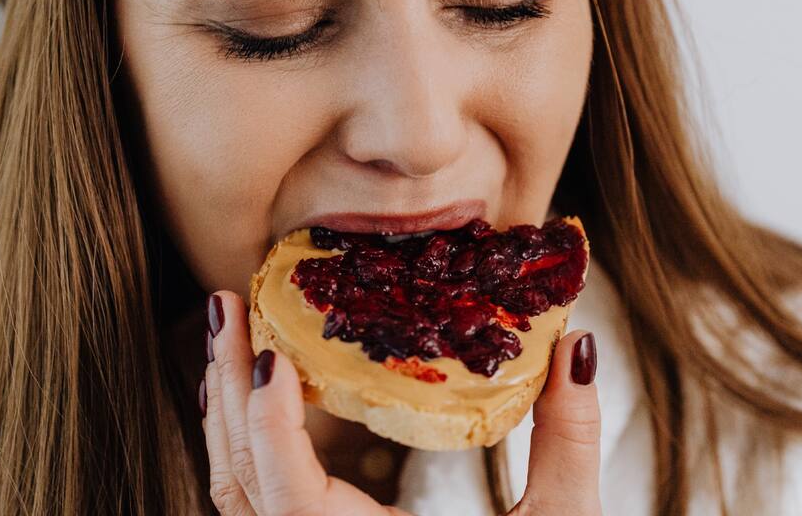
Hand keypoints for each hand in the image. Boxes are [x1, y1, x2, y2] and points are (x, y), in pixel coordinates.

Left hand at [201, 289, 602, 515]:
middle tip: (226, 306)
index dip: (270, 424)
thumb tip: (575, 347)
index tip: (270, 356)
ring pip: (235, 492)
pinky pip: (253, 501)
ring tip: (229, 334)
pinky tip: (254, 395)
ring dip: (226, 409)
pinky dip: (244, 442)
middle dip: (226, 386)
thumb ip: (567, 439)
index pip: (289, 496)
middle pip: (240, 480)